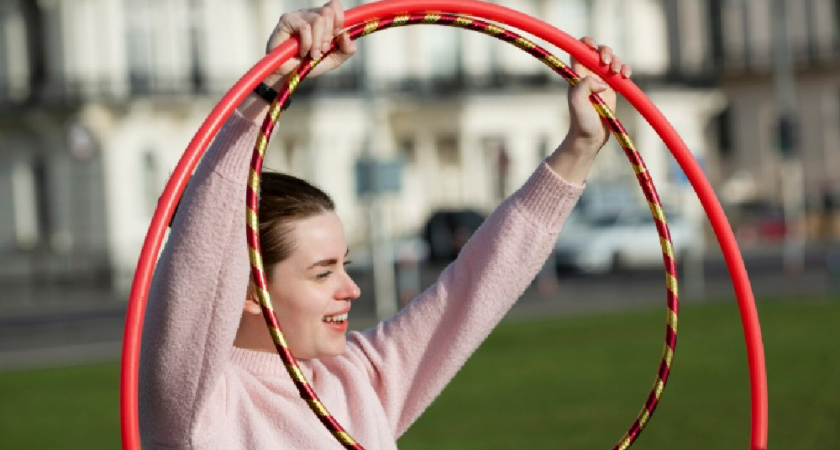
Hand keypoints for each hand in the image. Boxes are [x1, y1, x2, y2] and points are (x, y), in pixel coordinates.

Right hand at [265, 0, 356, 82]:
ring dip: (318, 42)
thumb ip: (346, 50)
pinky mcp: (287, 20)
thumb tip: (347, 35)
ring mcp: (299, 15)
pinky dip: (307, 44)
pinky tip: (302, 52)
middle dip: (328, 35)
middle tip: (322, 50)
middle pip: (328, 12)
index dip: (339, 20)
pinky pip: (304, 27)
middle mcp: (311, 14)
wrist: (288, 75)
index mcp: (323, 19)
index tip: (335, 37)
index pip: (335, 6)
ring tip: (312, 54)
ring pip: (318, 19)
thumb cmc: (308, 64)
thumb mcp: (333, 60)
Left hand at [565, 36, 631, 151]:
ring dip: (617, 61)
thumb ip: (584, 85)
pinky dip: (625, 69)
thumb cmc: (581, 121)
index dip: (585, 43)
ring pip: (612, 59)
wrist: (591, 137)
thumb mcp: (578, 102)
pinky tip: (625, 76)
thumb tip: (600, 80)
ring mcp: (601, 80)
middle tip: (606, 63)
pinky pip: (621, 72)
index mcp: (577, 73)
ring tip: (617, 73)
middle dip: (605, 51)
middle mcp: (588, 74)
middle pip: (597, 51)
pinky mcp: (613, 88)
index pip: (579, 50)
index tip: (592, 47)